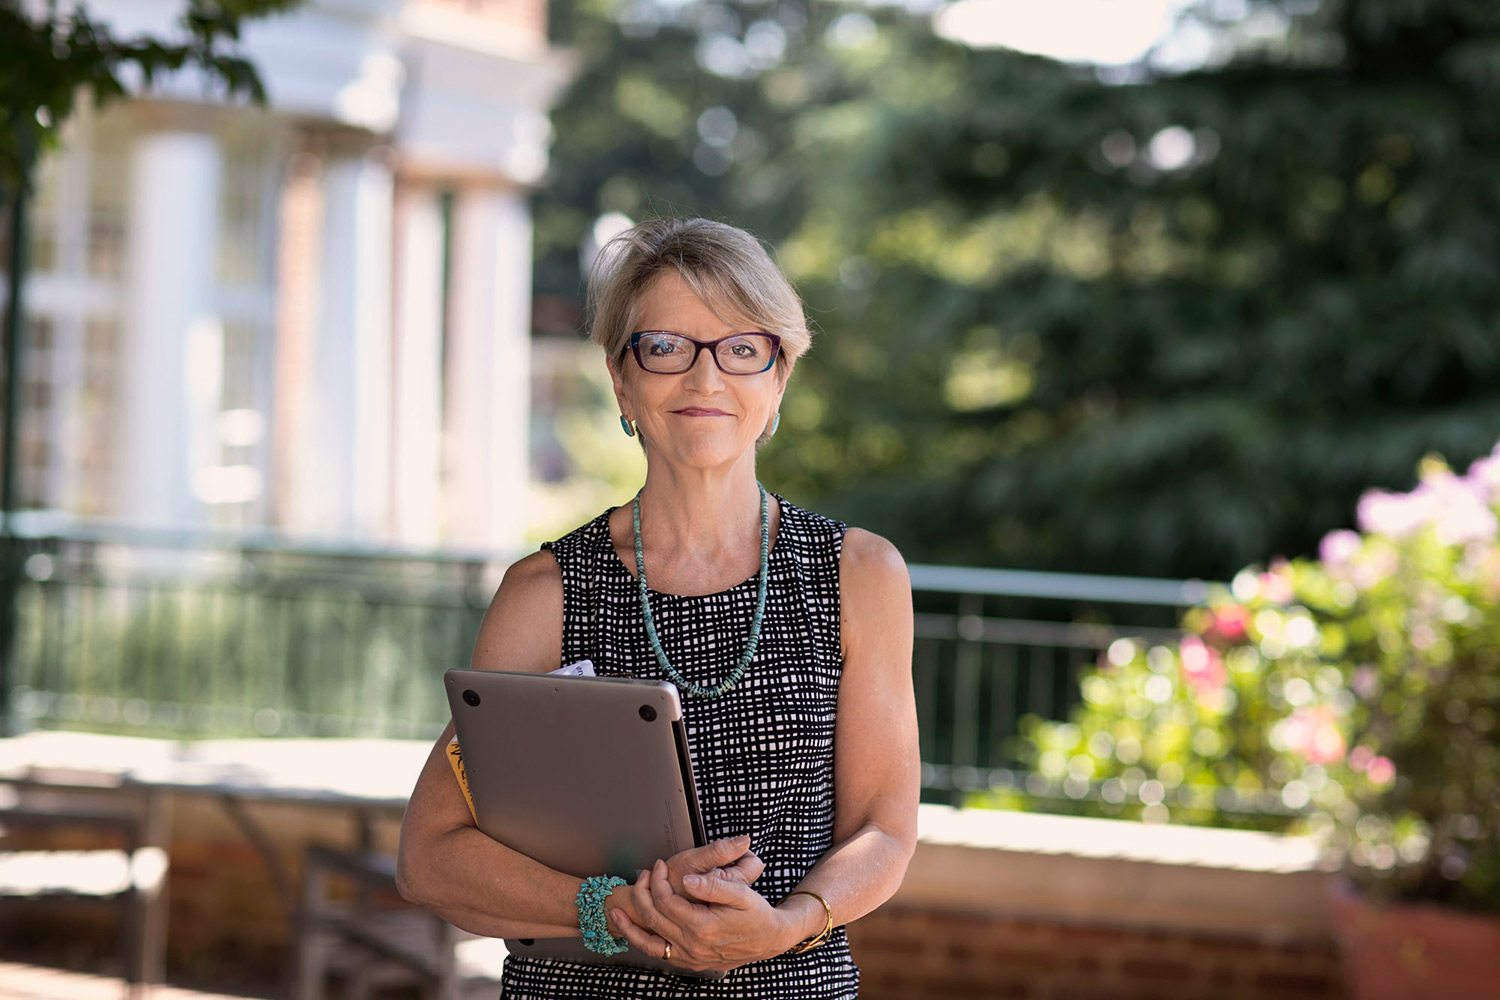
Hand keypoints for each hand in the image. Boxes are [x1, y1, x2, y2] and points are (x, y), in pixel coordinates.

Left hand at [601, 835, 759, 945]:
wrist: (770, 939)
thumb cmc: (757, 914)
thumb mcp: (742, 893)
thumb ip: (714, 884)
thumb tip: (687, 879)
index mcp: (703, 926)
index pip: (666, 901)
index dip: (658, 881)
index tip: (658, 865)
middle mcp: (693, 945)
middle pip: (654, 919)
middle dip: (643, 894)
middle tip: (643, 876)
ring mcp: (690, 957)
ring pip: (650, 944)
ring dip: (630, 927)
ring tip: (615, 913)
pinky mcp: (691, 962)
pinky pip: (660, 955)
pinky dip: (643, 943)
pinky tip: (636, 933)